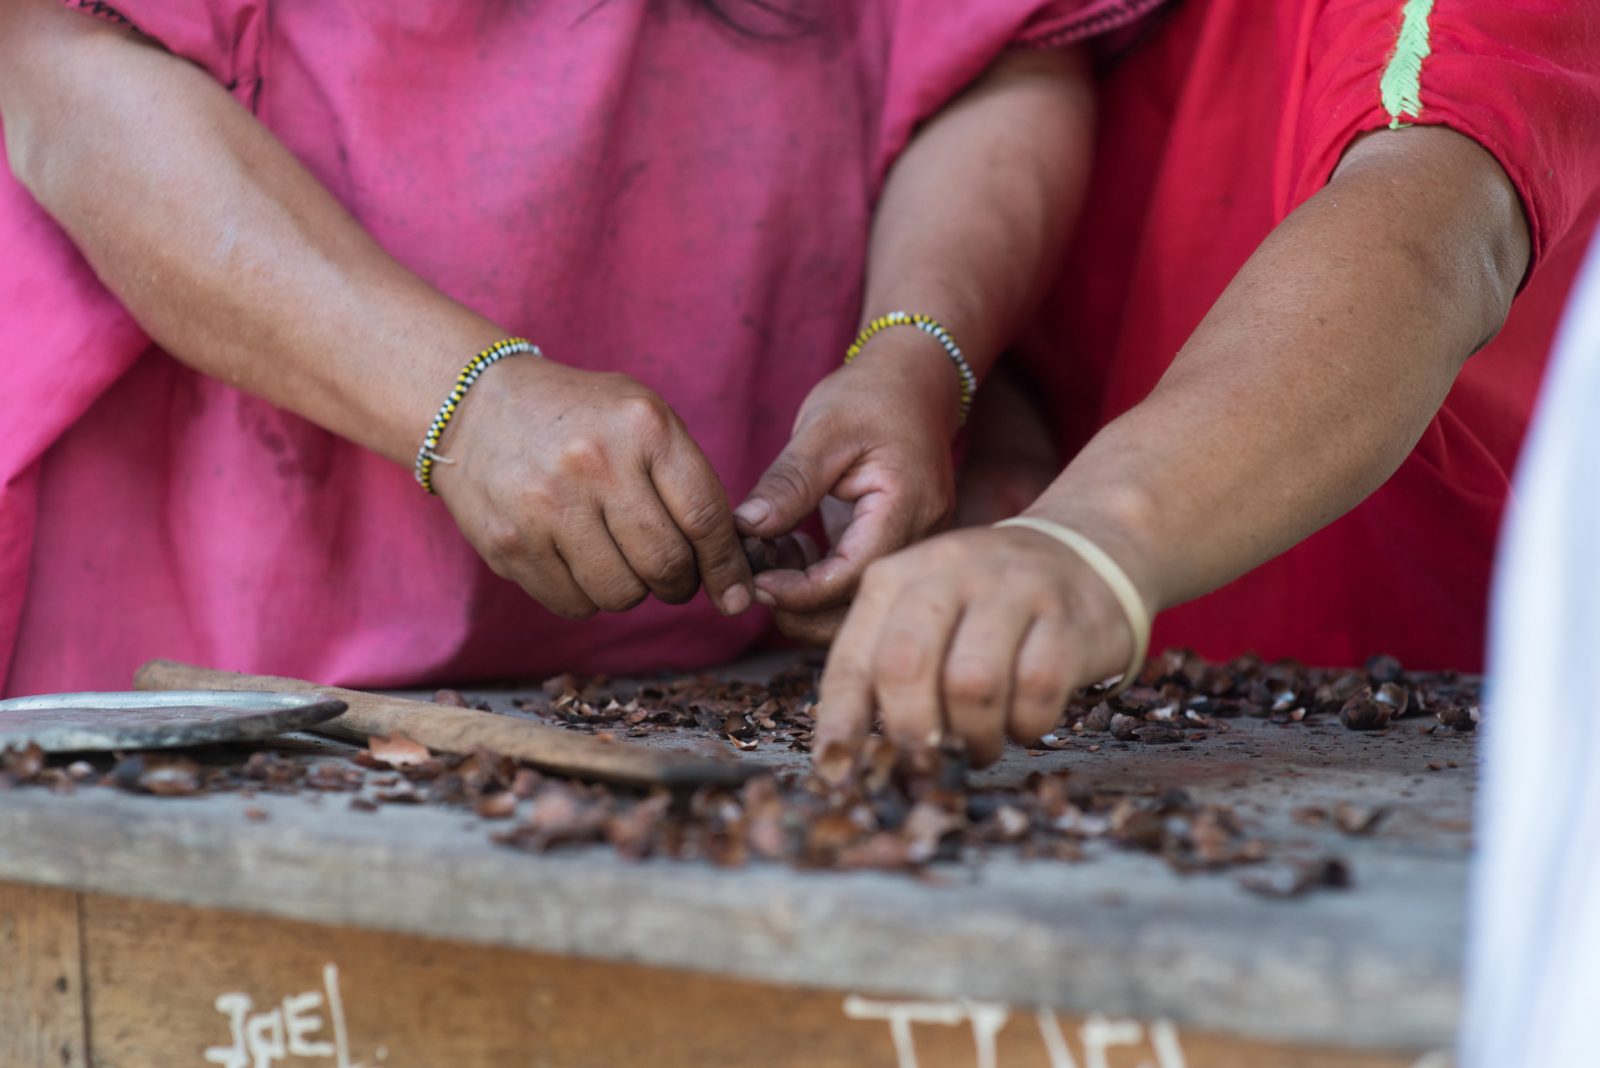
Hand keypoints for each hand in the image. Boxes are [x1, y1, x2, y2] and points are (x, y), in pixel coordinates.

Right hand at [433, 357, 752, 618]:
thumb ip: (687, 480)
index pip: (705, 517)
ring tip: (618, 561)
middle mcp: (596, 463)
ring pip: (621, 594)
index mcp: (642, 426)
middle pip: (665, 565)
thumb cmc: (579, 418)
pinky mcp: (510, 543)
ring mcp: (547, 506)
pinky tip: (577, 561)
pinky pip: (573, 603)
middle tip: (672, 577)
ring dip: (631, 591)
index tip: (737, 592)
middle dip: (679, 584)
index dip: (726, 566)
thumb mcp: (640, 417)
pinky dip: (586, 596)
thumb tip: (732, 566)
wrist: (475, 406)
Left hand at [733, 331, 960, 642]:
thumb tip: (746, 528)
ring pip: (859, 604)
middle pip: (862, 606)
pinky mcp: (895, 546)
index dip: (801, 592)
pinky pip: (858, 583)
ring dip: (809, 598)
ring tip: (771, 557)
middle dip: (802, 608)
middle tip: (754, 581)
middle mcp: (922, 537)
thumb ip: (789, 482)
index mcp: (909, 507)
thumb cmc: (872, 395)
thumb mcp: (824, 429)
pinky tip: (793, 548)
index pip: (855, 576)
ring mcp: (913, 546)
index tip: (756, 582)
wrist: (915, 381)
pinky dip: (819, 580)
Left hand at [814, 525, 1136, 766]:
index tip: (840, 771)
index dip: (841, 724)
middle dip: (911, 734)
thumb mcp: (924, 616)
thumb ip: (884, 669)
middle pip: (905, 667)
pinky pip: (1036, 691)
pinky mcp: (1068, 618)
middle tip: (926, 762)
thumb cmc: (987, 606)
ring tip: (979, 744)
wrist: (1087, 556)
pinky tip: (1023, 721)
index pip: (853, 660)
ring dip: (972, 737)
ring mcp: (1013, 590)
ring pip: (971, 685)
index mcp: (897, 577)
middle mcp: (950, 573)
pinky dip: (1026, 725)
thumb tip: (848, 754)